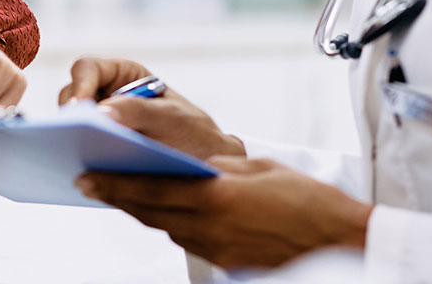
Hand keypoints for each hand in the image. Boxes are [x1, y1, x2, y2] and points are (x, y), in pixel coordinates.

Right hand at [59, 57, 244, 161]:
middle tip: (72, 137)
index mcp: (123, 75)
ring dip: (70, 142)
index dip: (79, 84)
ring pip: (70, 129)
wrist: (207, 169)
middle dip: (71, 117)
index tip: (80, 109)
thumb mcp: (172, 118)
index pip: (87, 69)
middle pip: (71, 99)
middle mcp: (105, 97)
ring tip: (74, 158)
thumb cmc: (194, 134)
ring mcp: (99, 127)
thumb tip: (101, 112)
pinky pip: (78, 155)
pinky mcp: (97, 154)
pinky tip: (83, 177)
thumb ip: (139, 111)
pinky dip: (78, 163)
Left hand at [77, 156, 372, 269]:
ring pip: (168, 228)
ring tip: (120, 194)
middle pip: (152, 213)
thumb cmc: (311, 202)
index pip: (153, 191)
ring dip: (143, 211)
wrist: (343, 242)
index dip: (115, 184)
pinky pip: (190, 241)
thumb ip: (220, 168)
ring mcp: (219, 251)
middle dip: (118, 197)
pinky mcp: (229, 264)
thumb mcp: (261, 169)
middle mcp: (212, 230)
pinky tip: (165, 213)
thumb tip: (192, 167)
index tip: (88, 175)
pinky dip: (172, 225)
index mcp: (219, 199)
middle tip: (87, 182)